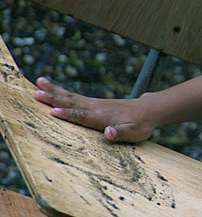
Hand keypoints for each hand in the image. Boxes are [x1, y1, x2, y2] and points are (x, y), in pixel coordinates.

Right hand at [34, 77, 155, 142]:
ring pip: (72, 97)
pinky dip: (62, 93)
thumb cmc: (141, 125)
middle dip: (54, 99)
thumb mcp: (135, 133)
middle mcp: (96, 108)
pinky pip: (75, 97)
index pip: (83, 116)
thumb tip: (108, 133)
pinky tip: (52, 89)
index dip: (68, 115)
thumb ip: (121, 133)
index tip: (53, 112)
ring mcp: (95, 103)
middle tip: (36, 93)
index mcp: (103, 117)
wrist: (149, 110)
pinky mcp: (95, 103)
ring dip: (55, 91)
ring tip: (39, 83)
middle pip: (72, 103)